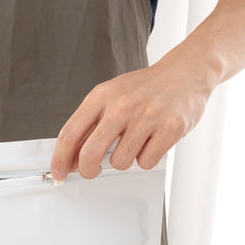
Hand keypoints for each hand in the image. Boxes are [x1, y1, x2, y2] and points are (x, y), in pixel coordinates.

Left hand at [50, 56, 216, 180]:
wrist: (186, 71)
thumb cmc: (144, 89)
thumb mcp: (110, 99)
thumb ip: (89, 127)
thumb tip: (71, 160)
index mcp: (101, 96)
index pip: (70, 134)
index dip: (60, 159)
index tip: (58, 173)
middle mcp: (122, 105)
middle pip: (90, 154)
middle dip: (88, 170)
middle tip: (92, 171)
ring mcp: (147, 116)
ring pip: (120, 162)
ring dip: (124, 160)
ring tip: (134, 143)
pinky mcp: (170, 128)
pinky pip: (146, 162)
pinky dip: (146, 159)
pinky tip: (151, 142)